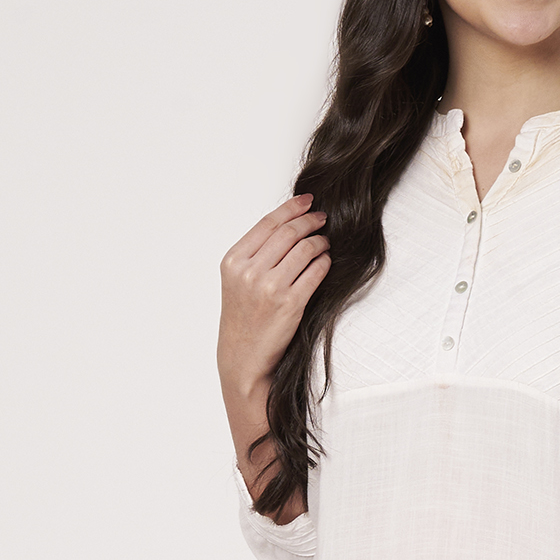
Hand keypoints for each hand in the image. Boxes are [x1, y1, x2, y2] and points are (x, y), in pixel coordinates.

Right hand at [217, 192, 329, 394]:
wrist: (243, 358)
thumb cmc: (242, 320)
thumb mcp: (237, 281)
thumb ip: (256, 254)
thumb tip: (287, 226)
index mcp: (234, 261)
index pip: (268, 223)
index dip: (291, 208)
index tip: (307, 201)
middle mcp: (250, 271)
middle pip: (288, 232)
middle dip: (310, 221)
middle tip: (323, 218)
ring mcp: (270, 287)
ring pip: (304, 249)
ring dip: (320, 241)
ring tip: (325, 242)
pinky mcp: (290, 304)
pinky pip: (315, 272)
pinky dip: (324, 262)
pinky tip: (326, 261)